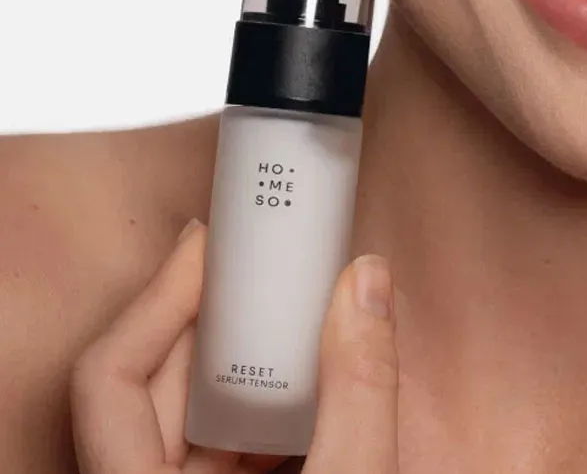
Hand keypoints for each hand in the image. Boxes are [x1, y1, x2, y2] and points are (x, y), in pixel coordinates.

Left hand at [70, 220, 401, 472]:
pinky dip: (251, 410)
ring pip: (180, 420)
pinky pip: (209, 452)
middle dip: (205, 317)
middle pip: (146, 386)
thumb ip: (359, 391)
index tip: (208, 245)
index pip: (109, 376)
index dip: (156, 298)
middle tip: (251, 262)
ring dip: (233, 362)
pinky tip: (299, 388)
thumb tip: (366, 282)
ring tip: (283, 314)